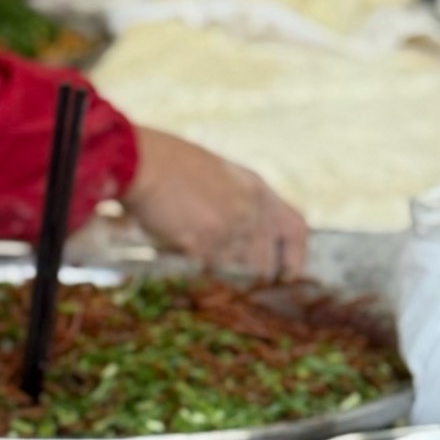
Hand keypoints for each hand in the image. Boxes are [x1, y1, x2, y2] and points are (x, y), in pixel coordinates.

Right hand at [125, 127, 308, 277]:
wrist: (144, 163)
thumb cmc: (170, 162)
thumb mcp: (218, 174)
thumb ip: (236, 201)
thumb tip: (237, 229)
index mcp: (258, 190)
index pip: (295, 229)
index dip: (295, 255)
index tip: (286, 273)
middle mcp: (251, 213)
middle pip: (264, 261)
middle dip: (248, 273)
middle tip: (230, 276)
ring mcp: (230, 231)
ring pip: (235, 270)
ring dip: (219, 270)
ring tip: (198, 258)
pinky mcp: (205, 246)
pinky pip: (208, 271)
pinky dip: (197, 270)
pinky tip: (181, 256)